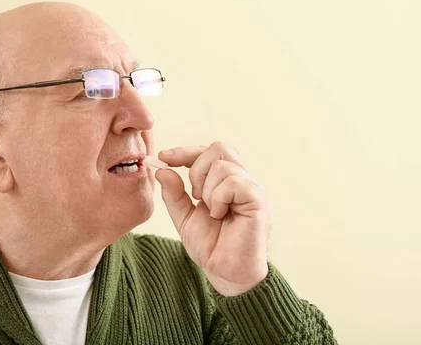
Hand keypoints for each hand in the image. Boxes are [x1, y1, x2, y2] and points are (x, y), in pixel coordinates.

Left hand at [155, 141, 269, 295]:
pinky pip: (233, 182)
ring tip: (212, 211)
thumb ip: (174, 193)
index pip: (209, 151)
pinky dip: (218, 198)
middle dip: (196, 168)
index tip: (163, 157)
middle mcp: (242, 179)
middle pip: (218, 148)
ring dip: (207, 190)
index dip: (185, 151)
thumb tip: (161, 169)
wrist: (225, 273)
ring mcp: (252, 188)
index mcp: (227, 180)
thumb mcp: (184, 217)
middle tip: (195, 196)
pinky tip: (220, 214)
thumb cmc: (212, 246)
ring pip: (222, 165)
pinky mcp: (258, 199)